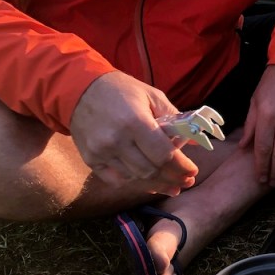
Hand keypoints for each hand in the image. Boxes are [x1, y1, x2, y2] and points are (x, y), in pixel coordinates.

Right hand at [70, 71, 198, 195]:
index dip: (181, 167)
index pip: (164, 154)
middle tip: (185, 182)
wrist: (80, 89)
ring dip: (155, 183)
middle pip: (151, 170)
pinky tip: (146, 181)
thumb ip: (175, 119)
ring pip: (135, 178)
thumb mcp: (152, 96)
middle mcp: (117, 140)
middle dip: (172, 178)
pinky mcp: (90, 159)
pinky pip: (115, 180)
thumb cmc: (121, 90)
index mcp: (135, 121)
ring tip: (171, 185)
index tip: (192, 172)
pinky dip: (132, 181)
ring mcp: (101, 152)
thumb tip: (194, 141)